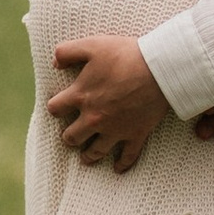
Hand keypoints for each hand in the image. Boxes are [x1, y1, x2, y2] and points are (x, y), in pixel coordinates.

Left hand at [47, 34, 167, 169]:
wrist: (159, 69)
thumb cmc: (125, 54)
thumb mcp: (92, 45)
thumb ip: (68, 51)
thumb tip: (54, 62)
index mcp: (81, 96)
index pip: (55, 109)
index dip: (55, 107)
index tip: (59, 107)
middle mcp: (94, 118)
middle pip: (71, 137)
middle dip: (69, 136)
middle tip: (72, 134)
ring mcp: (115, 129)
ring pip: (95, 152)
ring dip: (88, 156)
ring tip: (86, 158)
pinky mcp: (136, 134)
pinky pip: (127, 156)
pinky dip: (122, 165)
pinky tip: (118, 169)